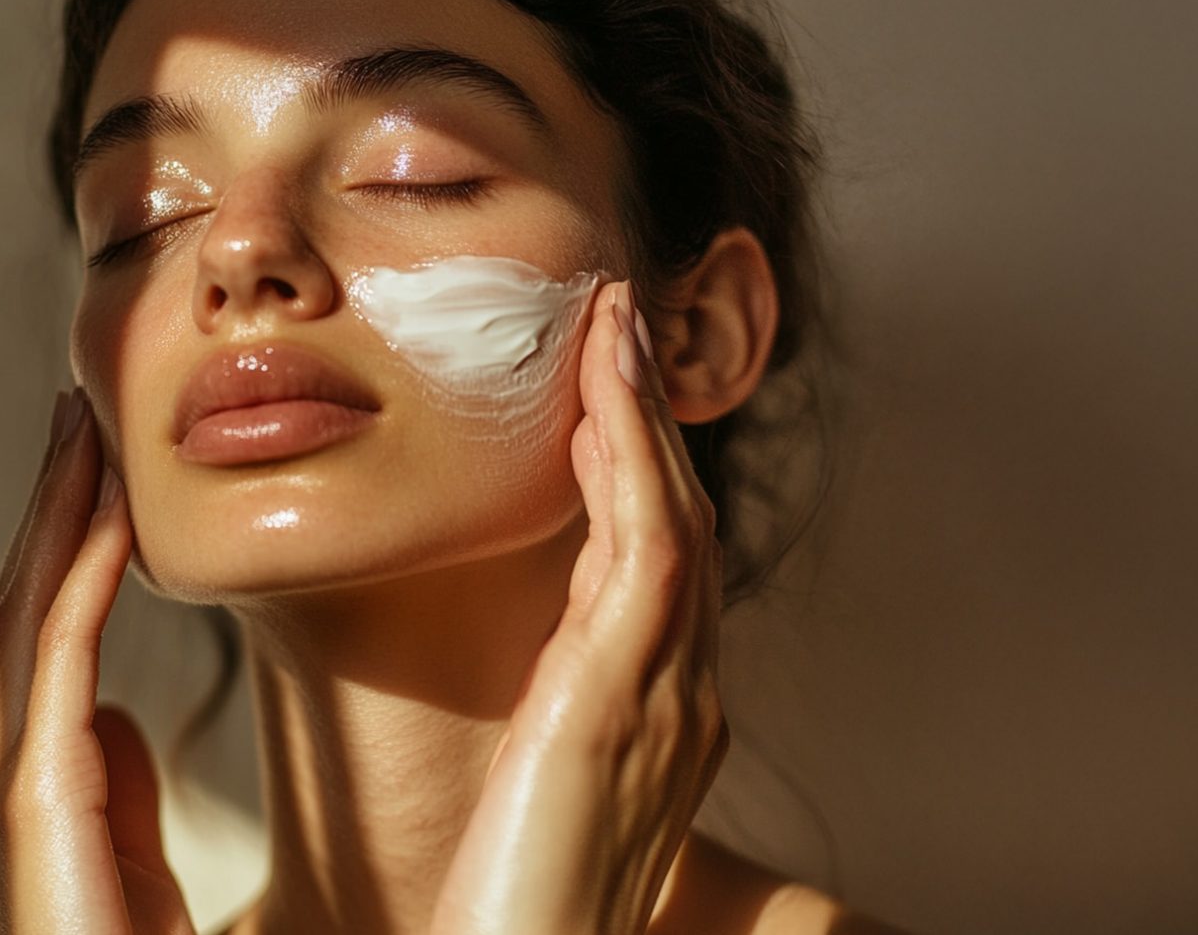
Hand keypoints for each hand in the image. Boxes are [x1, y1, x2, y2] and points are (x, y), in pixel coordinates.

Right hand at [0, 388, 195, 934]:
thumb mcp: (132, 857)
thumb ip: (116, 791)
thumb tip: (110, 718)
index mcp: (29, 782)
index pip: (42, 631)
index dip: (62, 541)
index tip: (95, 463)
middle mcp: (1, 773)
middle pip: (22, 606)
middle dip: (49, 506)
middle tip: (78, 409)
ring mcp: (8, 787)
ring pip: (28, 617)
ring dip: (56, 517)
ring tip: (85, 433)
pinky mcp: (37, 804)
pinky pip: (60, 660)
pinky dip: (81, 576)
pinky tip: (109, 514)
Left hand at [430, 279, 730, 934]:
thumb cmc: (515, 907)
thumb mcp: (541, 794)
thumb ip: (555, 723)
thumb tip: (526, 670)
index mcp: (660, 720)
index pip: (659, 563)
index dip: (638, 465)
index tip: (601, 387)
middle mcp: (682, 703)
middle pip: (682, 522)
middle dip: (651, 417)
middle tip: (618, 321)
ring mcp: (666, 704)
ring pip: (674, 519)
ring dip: (644, 415)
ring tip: (612, 327)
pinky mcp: (620, 710)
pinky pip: (646, 557)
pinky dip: (633, 469)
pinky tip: (602, 402)